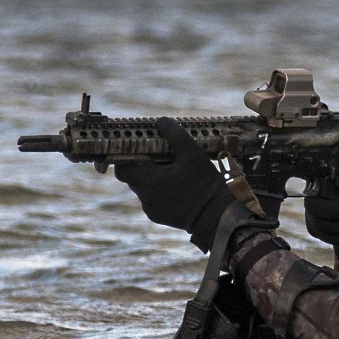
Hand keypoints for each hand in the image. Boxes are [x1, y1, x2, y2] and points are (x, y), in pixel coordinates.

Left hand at [113, 117, 236, 250]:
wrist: (216, 216)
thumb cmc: (205, 184)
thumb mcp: (193, 154)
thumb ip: (175, 135)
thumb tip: (162, 121)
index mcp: (149, 181)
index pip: (122, 169)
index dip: (125, 158)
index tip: (136, 150)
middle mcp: (145, 197)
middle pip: (133, 178)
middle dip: (142, 167)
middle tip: (158, 157)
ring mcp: (151, 209)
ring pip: (143, 189)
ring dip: (152, 179)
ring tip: (172, 172)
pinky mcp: (159, 218)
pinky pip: (152, 200)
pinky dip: (160, 192)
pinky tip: (177, 188)